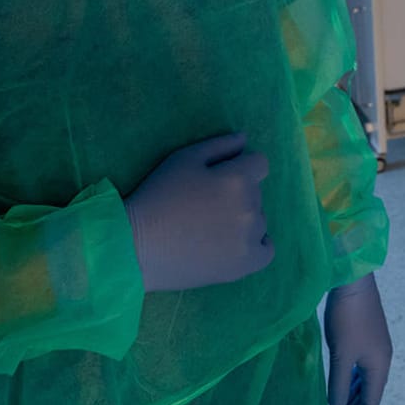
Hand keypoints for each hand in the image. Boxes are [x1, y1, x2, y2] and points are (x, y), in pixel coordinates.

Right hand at [124, 133, 273, 292]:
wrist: (137, 246)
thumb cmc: (158, 196)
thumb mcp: (183, 159)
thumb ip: (219, 145)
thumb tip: (245, 139)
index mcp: (237, 179)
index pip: (260, 164)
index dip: (240, 167)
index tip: (219, 178)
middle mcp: (250, 208)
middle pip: (256, 193)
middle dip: (237, 193)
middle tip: (205, 205)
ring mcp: (250, 239)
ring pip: (259, 220)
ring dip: (243, 219)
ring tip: (211, 228)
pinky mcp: (245, 265)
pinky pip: (267, 250)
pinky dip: (256, 245)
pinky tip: (234, 244)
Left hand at [325, 275, 391, 404]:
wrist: (353, 282)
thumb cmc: (347, 319)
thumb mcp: (340, 355)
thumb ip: (338, 384)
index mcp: (379, 366)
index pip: (371, 401)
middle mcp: (381, 359)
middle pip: (370, 392)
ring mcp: (376, 346)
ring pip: (366, 379)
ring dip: (354, 395)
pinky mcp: (368, 336)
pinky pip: (362, 367)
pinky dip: (353, 380)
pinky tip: (344, 383)